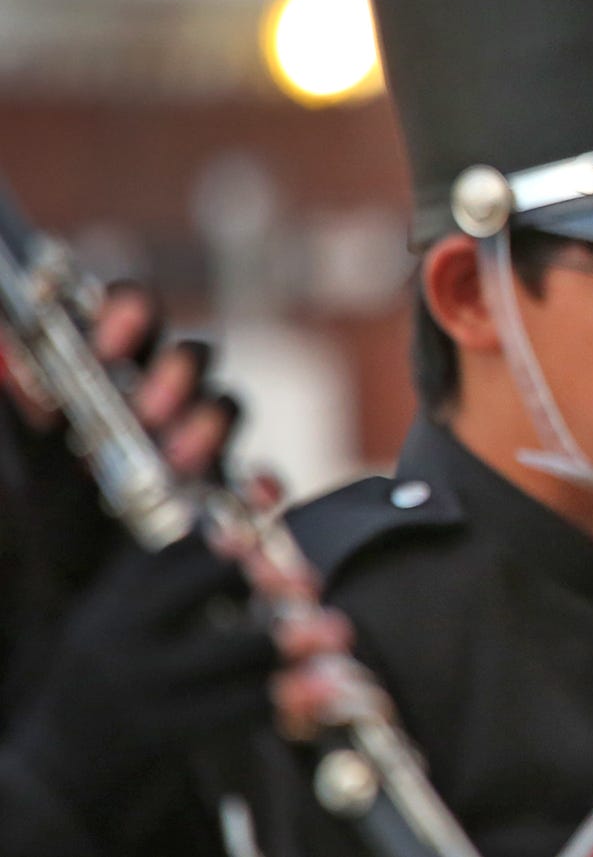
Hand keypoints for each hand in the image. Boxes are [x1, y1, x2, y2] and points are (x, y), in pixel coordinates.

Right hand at [0, 531, 349, 826]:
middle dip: (263, 571)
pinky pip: (236, 708)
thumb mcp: (120, 627)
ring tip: (334, 632)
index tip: (273, 484)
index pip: (173, 533)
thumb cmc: (107, 691)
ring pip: (230, 645)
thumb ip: (171, 576)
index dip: (229, 505)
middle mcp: (119, 630)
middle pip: (202, 576)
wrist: (53, 783)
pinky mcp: (156, 734)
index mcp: (115, 598)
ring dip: (291, 636)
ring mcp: (136, 683)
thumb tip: (234, 498)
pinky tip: (322, 690)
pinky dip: (288, 697)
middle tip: (308, 581)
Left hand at [8, 284, 242, 482]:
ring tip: (180, 459)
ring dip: (209, 424)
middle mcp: (156, 401)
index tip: (107, 341)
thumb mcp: (8, 448)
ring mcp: (191, 448)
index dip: (131, 313)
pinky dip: (261, 485)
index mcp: (107, 370)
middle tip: (148, 410)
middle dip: (177, 373)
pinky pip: (256, 483)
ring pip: (224, 409)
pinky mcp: (217, 499)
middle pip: (191, 357)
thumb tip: (4, 353)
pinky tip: (252, 498)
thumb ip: (15, 390)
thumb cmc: (27, 504)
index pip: (134, 315)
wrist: (42, 584)